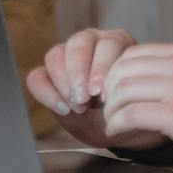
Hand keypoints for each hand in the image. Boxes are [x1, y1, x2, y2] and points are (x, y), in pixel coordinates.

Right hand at [25, 28, 161, 150]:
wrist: (115, 129)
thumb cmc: (129, 112)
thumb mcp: (135, 103)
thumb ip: (129, 94)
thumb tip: (119, 90)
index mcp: (118, 43)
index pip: (107, 44)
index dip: (102, 67)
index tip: (100, 93)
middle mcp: (91, 43)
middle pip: (78, 43)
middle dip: (79, 72)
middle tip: (83, 99)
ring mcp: (67, 56)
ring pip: (55, 55)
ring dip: (63, 82)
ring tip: (75, 107)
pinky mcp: (48, 74)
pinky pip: (37, 76)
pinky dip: (45, 92)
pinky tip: (62, 109)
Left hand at [99, 44, 172, 172]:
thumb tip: (145, 81)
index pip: (131, 54)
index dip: (113, 75)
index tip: (112, 95)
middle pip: (121, 71)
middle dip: (107, 93)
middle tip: (107, 111)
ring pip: (122, 92)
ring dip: (111, 112)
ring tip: (113, 125)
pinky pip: (131, 115)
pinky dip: (118, 126)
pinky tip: (120, 134)